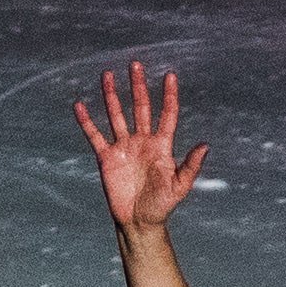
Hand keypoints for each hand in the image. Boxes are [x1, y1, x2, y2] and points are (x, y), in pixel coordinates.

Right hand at [70, 61, 209, 232]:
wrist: (138, 222)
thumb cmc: (162, 205)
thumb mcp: (180, 186)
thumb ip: (190, 165)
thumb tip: (205, 145)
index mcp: (162, 145)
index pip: (166, 114)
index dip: (169, 96)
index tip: (170, 76)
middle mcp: (142, 141)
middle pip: (140, 107)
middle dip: (138, 86)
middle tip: (136, 65)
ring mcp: (123, 147)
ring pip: (116, 115)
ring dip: (112, 95)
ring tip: (107, 74)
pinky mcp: (107, 157)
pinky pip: (95, 135)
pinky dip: (87, 121)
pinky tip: (80, 106)